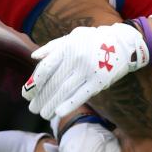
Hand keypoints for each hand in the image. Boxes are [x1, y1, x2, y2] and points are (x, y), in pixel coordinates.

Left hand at [22, 23, 148, 118]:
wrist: (124, 43)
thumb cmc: (94, 40)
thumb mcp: (73, 37)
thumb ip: (53, 47)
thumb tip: (34, 57)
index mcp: (67, 47)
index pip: (45, 68)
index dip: (34, 83)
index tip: (27, 94)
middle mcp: (76, 58)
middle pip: (53, 82)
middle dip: (41, 98)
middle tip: (33, 109)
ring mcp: (88, 69)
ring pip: (65, 90)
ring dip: (51, 104)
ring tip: (43, 114)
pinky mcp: (100, 80)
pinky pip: (82, 94)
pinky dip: (69, 104)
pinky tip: (59, 112)